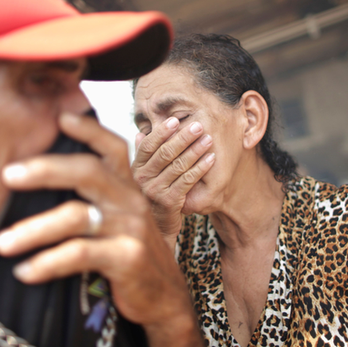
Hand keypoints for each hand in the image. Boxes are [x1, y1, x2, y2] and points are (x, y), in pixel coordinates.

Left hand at [0, 112, 208, 346]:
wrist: (164, 298)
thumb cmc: (129, 254)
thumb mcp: (119, 220)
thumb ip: (93, 200)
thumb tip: (37, 185)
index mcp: (127, 187)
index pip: (112, 148)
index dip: (89, 129)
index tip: (59, 118)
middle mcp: (130, 201)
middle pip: (87, 171)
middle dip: (45, 169)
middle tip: (6, 176)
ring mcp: (131, 228)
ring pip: (76, 216)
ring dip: (33, 229)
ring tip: (2, 243)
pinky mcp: (128, 258)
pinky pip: (80, 253)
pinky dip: (47, 262)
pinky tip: (24, 271)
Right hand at [131, 117, 214, 243]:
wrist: (157, 226)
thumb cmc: (152, 196)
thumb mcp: (144, 176)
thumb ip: (143, 155)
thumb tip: (141, 133)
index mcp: (136, 168)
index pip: (148, 146)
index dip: (161, 132)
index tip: (175, 120)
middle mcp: (143, 179)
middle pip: (165, 153)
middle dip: (183, 138)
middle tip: (198, 126)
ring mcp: (155, 191)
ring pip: (178, 166)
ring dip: (195, 151)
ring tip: (208, 139)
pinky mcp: (169, 201)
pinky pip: (188, 181)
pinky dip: (200, 168)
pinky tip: (211, 159)